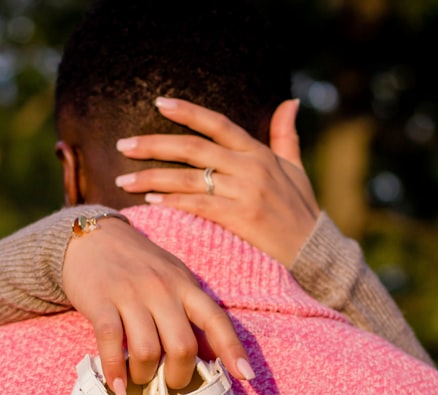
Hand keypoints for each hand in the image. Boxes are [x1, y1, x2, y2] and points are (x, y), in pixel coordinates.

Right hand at [61, 216, 254, 392]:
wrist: (92, 237)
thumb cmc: (137, 264)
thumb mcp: (172, 278)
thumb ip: (190, 311)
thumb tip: (211, 355)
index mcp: (185, 285)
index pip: (216, 319)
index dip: (232, 349)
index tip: (245, 376)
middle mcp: (162, 289)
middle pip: (182, 346)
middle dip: (178, 376)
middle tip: (169, 384)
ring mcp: (130, 295)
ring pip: (147, 350)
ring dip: (145, 375)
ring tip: (139, 380)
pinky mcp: (101, 301)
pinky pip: (111, 343)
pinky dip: (115, 370)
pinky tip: (116, 385)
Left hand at [113, 97, 319, 267]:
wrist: (315, 251)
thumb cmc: (301, 210)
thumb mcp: (295, 168)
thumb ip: (285, 135)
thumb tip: (289, 101)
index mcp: (259, 152)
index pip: (218, 124)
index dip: (188, 111)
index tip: (159, 103)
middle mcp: (250, 167)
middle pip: (194, 148)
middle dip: (154, 145)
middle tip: (123, 145)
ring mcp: (246, 193)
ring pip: (190, 179)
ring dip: (153, 179)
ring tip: (123, 181)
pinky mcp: (241, 218)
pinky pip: (200, 206)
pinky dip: (174, 203)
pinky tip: (151, 202)